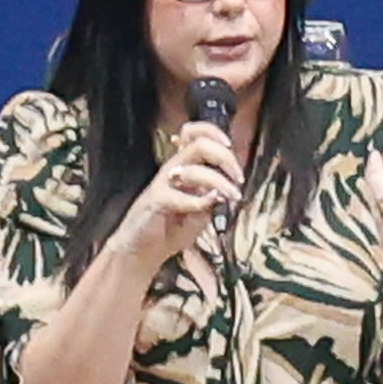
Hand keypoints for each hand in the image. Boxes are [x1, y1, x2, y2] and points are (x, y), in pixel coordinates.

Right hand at [135, 112, 248, 254]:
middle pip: (199, 144)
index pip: (194, 134)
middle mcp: (173, 168)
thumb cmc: (172, 228)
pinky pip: (182, 195)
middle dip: (225, 158)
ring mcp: (163, 183)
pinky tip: (210, 205)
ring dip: (219, 181)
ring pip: (194, 169)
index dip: (214, 133)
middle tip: (238, 177)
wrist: (143, 250)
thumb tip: (232, 187)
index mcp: (183, 166)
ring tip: (233, 196)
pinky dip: (200, 200)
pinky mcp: (157, 200)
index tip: (230, 146)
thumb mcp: (201, 212)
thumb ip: (214, 196)